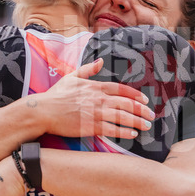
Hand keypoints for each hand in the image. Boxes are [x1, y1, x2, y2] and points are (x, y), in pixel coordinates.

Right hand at [29, 58, 153, 138]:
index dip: (136, 95)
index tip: (145, 100)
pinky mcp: (90, 126)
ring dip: (137, 121)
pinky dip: (124, 131)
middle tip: (151, 115)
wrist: (44, 111)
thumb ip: (87, 69)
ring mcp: (96, 113)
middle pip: (127, 104)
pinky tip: (132, 133)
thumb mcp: (72, 77)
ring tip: (146, 125)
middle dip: (141, 110)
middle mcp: (99, 99)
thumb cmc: (56, 95)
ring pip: (123, 117)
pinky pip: (112, 129)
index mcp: (96, 86)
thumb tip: (100, 62)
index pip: (122, 90)